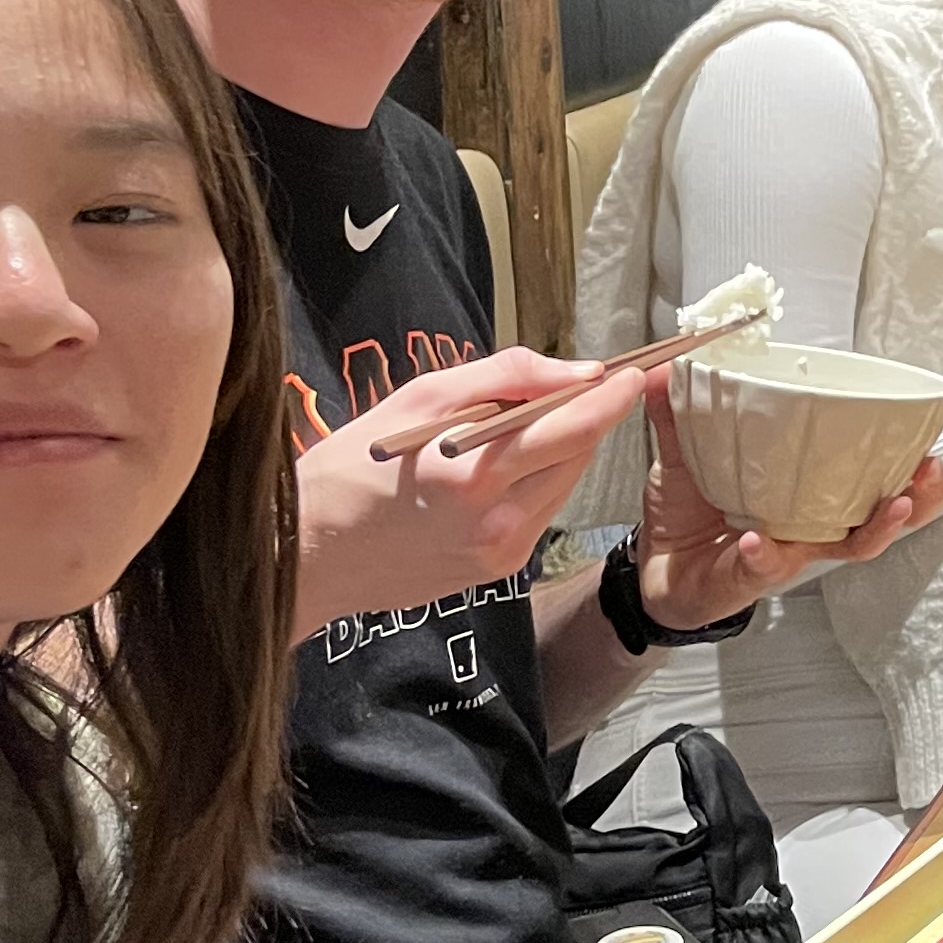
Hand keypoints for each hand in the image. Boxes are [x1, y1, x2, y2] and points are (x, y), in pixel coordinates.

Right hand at [296, 348, 650, 640]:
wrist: (307, 555)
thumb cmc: (352, 467)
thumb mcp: (420, 398)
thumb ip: (506, 378)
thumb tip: (579, 371)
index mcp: (474, 472)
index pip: (572, 428)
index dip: (612, 398)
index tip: (635, 373)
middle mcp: (499, 519)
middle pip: (577, 456)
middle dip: (586, 418)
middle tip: (580, 387)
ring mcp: (502, 551)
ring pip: (565, 485)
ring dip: (562, 450)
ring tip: (521, 427)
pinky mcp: (499, 571)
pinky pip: (541, 512)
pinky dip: (536, 482)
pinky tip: (499, 470)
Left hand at [629, 380, 942, 635]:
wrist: (649, 571)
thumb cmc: (686, 515)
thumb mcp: (683, 452)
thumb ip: (679, 410)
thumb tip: (670, 364)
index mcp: (815, 483)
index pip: (878, 454)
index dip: (922, 430)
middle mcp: (818, 519)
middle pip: (893, 509)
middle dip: (924, 490)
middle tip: (930, 466)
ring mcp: (795, 549)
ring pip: (856, 545)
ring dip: (880, 526)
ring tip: (892, 503)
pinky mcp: (757, 576)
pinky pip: (770, 567)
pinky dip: (767, 554)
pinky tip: (758, 540)